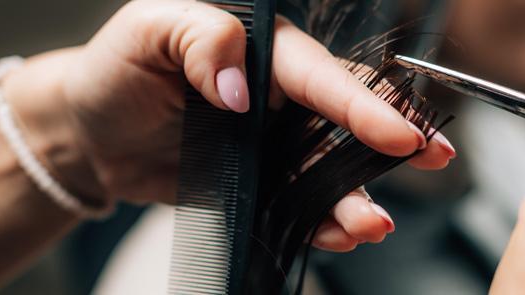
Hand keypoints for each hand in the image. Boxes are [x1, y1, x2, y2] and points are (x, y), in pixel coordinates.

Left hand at [11, 1, 455, 250]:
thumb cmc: (119, 70)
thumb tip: (241, 91)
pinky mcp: (256, 180)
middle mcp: (275, 96)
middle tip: (431, 158)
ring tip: (371, 225)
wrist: (92, 131)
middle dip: (388, 142)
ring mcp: (269, 142)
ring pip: (326, 169)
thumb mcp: (148, 30)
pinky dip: (319, 221)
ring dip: (353, 196)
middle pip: (341, 119)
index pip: (319, 73)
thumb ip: (202, 41)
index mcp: (261, 50)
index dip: (362, 103)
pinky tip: (338, 234)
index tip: (399, 131)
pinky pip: (295, 201)